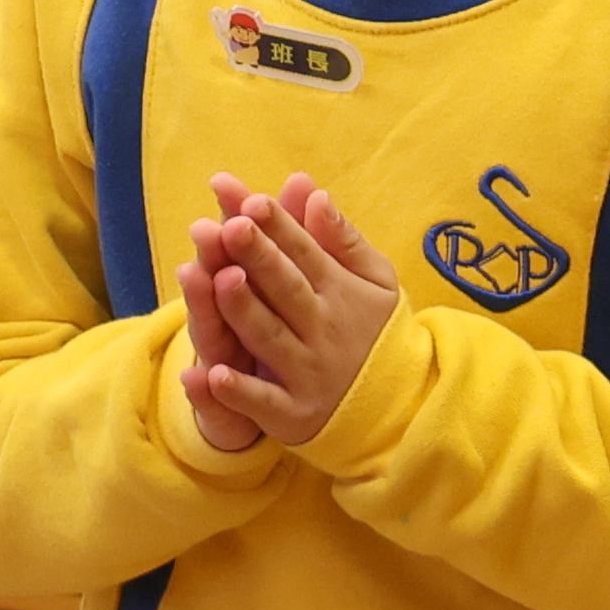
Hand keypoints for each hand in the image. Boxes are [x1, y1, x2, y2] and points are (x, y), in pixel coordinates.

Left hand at [179, 172, 401, 450]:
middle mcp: (324, 330)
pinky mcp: (293, 413)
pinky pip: (263, 401)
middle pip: (285, 289)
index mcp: (341, 293)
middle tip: (232, 226)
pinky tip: (213, 374)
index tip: (253, 200)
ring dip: (245, 312)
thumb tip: (317, 196)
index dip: (280, 227)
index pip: (306, 253)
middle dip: (259, 257)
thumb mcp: (376, 282)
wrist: (396, 405)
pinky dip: (239, 392)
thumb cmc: (375, 331)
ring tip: (220, 280)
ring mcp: (308, 373)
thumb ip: (345, 241)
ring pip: (269, 338)